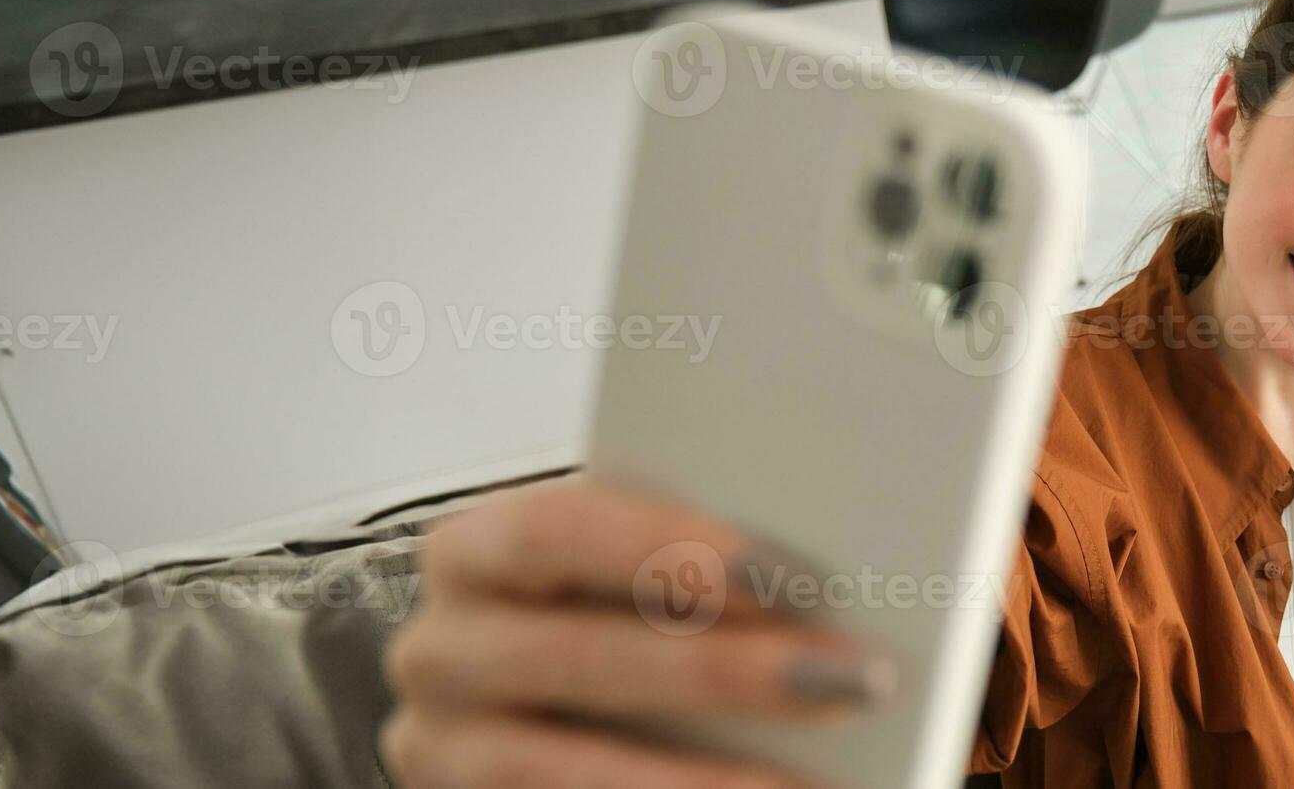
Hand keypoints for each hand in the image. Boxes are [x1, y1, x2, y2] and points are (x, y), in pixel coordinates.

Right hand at [382, 480, 887, 787]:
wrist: (517, 693)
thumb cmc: (595, 607)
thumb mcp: (618, 565)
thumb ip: (685, 560)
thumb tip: (820, 586)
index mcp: (473, 551)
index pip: (559, 530)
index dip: (671, 549)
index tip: (791, 574)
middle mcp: (441, 652)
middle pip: (584, 657)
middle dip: (727, 672)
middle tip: (852, 678)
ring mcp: (447, 751)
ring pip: (576, 772)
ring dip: (710, 780)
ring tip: (820, 782)